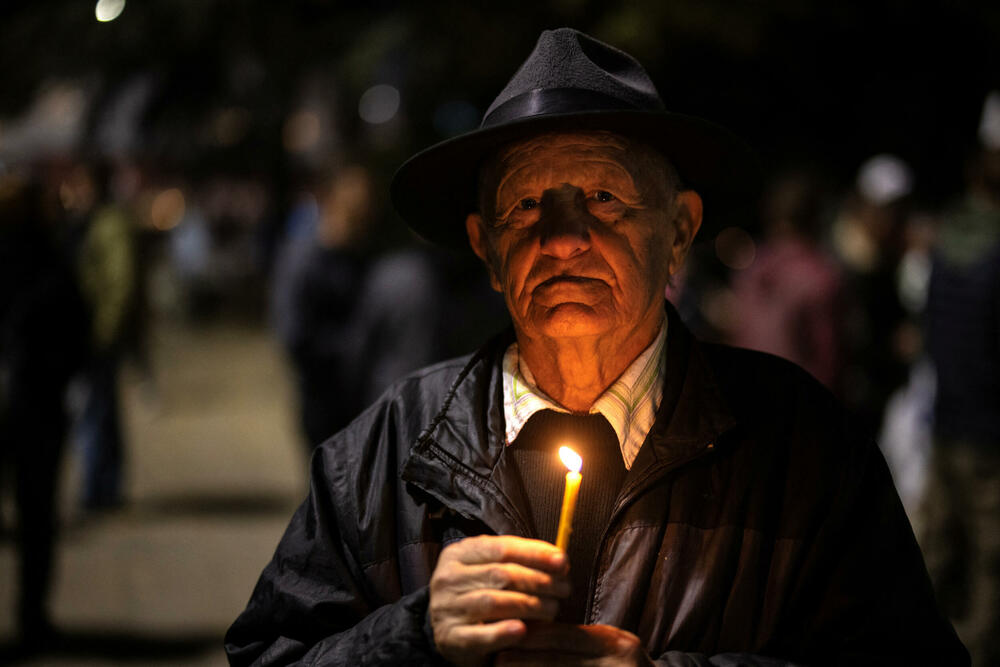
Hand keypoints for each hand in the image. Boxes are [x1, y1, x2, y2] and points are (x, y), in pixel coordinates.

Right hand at [429, 535, 570, 666]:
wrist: (446, 628)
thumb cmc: (478, 592)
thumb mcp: (490, 568)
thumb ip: (520, 561)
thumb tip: (559, 560)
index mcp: (458, 553)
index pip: (501, 548)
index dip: (535, 553)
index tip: (562, 561)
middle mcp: (448, 578)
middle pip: (500, 574)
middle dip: (539, 580)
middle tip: (564, 588)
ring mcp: (446, 608)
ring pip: (493, 602)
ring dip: (530, 605)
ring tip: (553, 608)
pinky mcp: (450, 637)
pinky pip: (479, 635)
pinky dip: (503, 632)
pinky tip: (523, 629)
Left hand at [496, 622, 654, 665]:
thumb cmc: (623, 665)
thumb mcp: (609, 644)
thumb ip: (578, 638)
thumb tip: (531, 629)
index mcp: (613, 642)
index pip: (565, 636)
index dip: (533, 635)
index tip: (506, 632)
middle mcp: (615, 663)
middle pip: (559, 662)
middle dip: (525, 660)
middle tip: (496, 659)